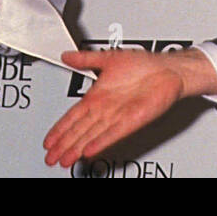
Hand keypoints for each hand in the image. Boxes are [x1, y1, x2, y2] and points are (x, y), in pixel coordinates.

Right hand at [43, 48, 216, 168]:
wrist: (168, 70)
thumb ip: (85, 59)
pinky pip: (114, 133)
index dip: (59, 129)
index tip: (49, 141)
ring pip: (92, 135)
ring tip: (64, 159)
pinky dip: (101, 142)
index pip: (73, 116)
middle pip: (79, 130)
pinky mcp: (132, 119)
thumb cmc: (143, 65)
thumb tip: (67, 55)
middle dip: (63, 145)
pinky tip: (89, 151)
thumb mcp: (108, 58)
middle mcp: (106, 108)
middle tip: (50, 158)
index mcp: (98, 96)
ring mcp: (118, 115)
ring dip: (77, 148)